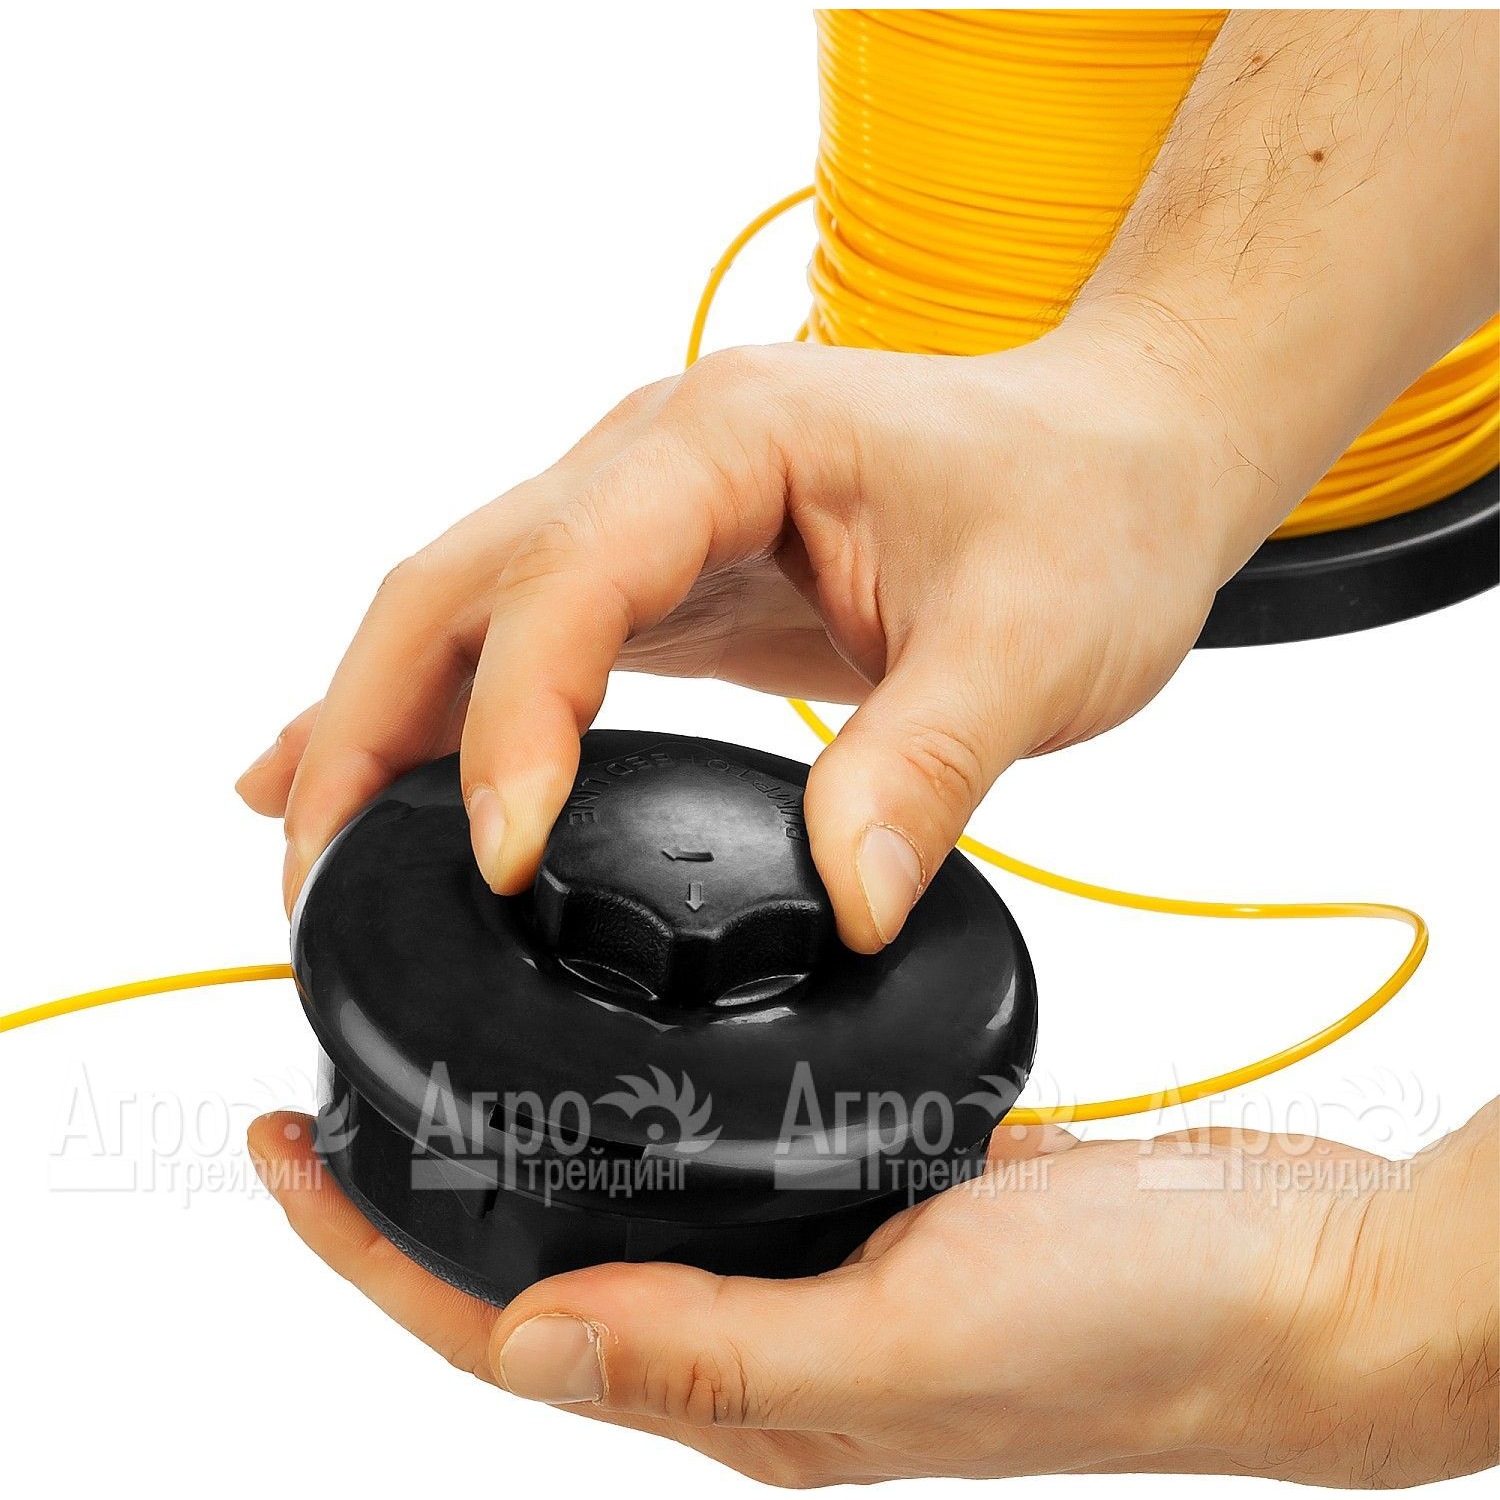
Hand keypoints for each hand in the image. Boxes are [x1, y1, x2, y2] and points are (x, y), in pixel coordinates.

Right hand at [238, 317, 1272, 946]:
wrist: (1120, 453)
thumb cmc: (1089, 510)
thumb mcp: (1033, 643)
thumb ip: (926, 769)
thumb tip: (844, 910)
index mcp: (732, 440)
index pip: (567, 579)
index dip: (514, 724)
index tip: (498, 862)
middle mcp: (661, 458)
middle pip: (454, 581)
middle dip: (366, 725)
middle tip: (321, 880)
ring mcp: (653, 511)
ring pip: (462, 608)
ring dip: (376, 722)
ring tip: (314, 852)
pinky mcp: (670, 571)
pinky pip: (522, 637)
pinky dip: (443, 713)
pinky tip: (379, 780)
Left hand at [246, 1101, 1496, 1487]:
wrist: (1284, 1278)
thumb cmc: (1133, 1332)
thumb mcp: (909, 1341)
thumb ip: (716, 1346)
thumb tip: (519, 1341)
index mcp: (752, 1388)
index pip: (502, 1324)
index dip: (368, 1249)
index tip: (281, 1148)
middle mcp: (764, 1333)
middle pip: (540, 1264)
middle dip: (418, 1195)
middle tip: (336, 1091)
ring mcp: (820, 1261)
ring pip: (623, 1204)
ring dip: (524, 1141)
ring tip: (453, 1054)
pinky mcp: (875, 1194)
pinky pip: (720, 1158)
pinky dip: (644, 1106)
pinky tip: (635, 1044)